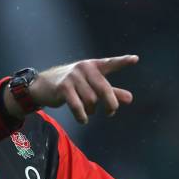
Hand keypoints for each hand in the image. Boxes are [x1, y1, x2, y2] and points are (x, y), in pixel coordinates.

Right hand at [3, 55, 138, 123]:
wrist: (43, 86)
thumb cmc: (71, 85)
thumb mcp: (91, 87)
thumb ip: (111, 92)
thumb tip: (130, 99)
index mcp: (93, 66)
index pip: (110, 63)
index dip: (123, 62)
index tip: (135, 59)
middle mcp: (84, 68)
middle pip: (104, 89)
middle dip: (110, 104)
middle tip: (110, 113)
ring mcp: (73, 77)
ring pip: (91, 100)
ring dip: (92, 111)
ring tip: (88, 112)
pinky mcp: (63, 88)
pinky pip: (78, 106)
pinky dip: (82, 116)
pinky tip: (83, 119)